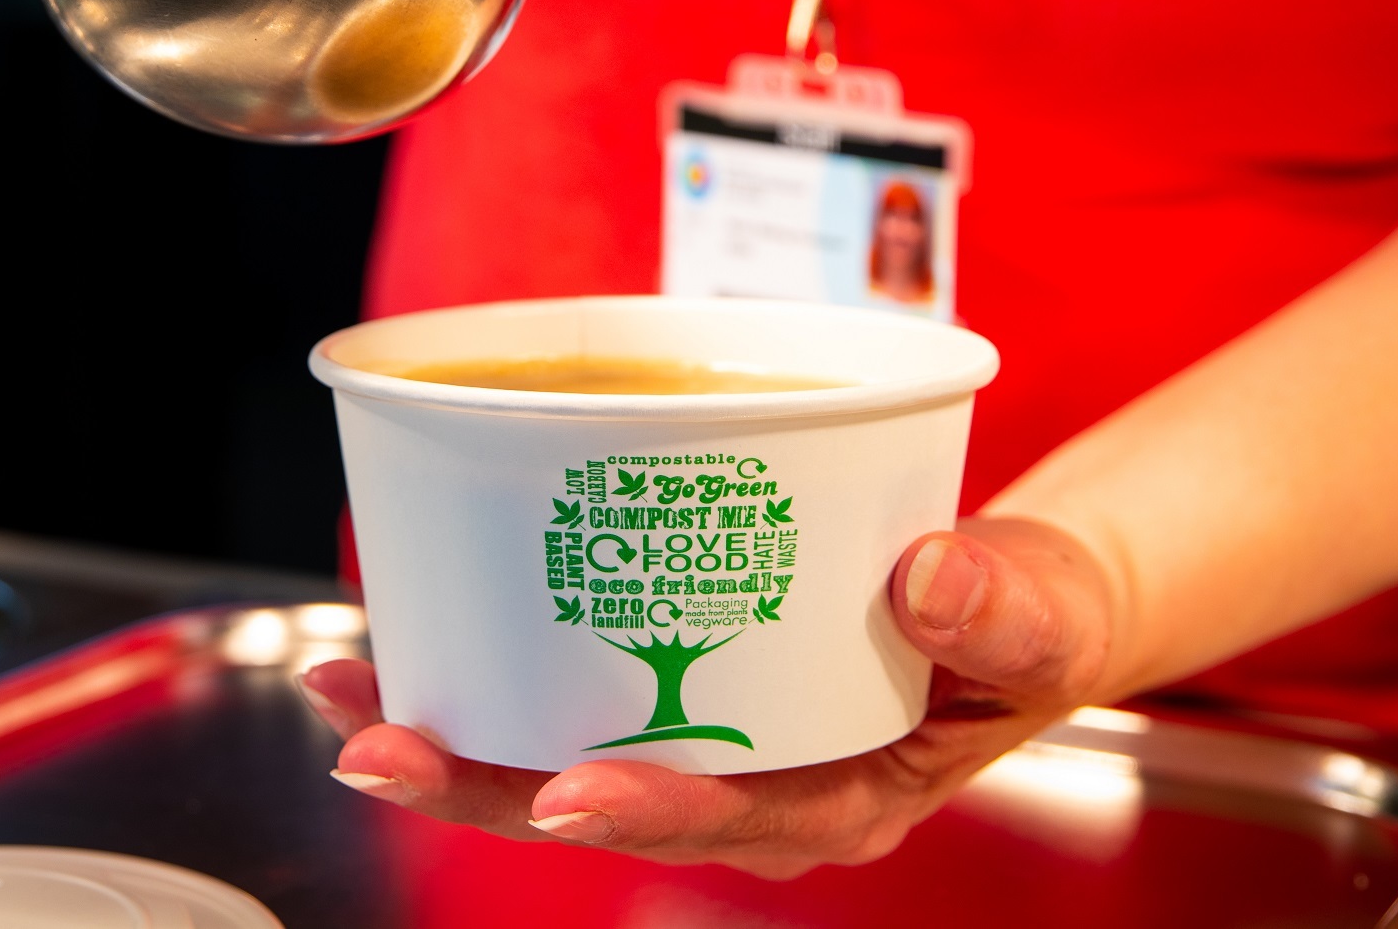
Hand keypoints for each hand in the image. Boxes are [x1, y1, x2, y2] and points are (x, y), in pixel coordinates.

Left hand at [297, 516, 1113, 878]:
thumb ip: (1010, 609)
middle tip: (377, 745)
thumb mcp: (1050, 620)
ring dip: (456, 726)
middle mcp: (762, 783)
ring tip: (347, 686)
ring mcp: (716, 740)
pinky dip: (498, 661)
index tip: (564, 792)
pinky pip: (580, 687)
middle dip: (484, 782)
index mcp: (848, 796)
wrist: (1018, 600)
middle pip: (609, 800)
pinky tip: (417, 627)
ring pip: (569, 749)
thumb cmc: (1034, 622)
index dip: (646, 809)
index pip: (735, 818)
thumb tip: (930, 578)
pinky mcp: (687, 681)